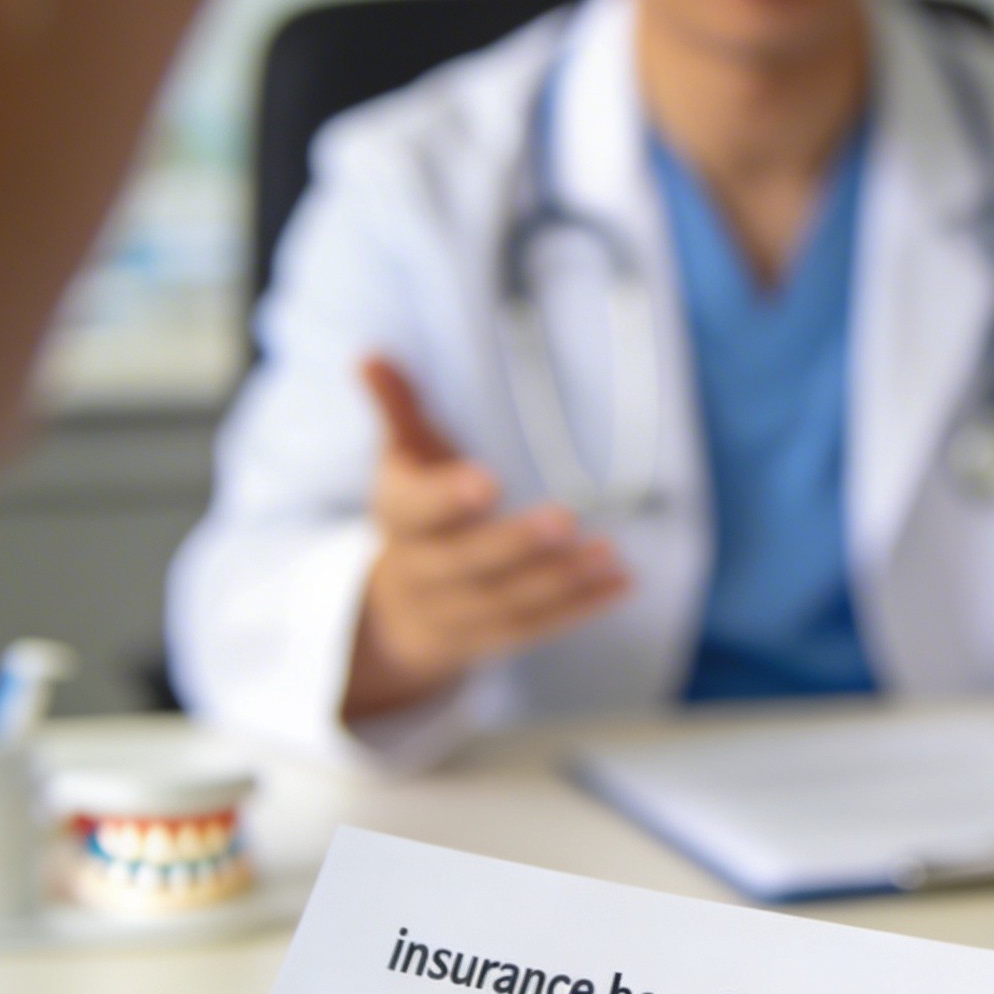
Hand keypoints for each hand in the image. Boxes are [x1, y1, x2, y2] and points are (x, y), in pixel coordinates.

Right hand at [342, 356, 626, 721]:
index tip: (488, 481)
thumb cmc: (414, 507)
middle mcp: (421, 572)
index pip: (414, 513)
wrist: (395, 607)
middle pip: (463, 566)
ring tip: (608, 552)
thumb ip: (396, 406)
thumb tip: (370, 356)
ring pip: (504, 604)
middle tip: (565, 518)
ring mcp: (455, 613)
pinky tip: (623, 581)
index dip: (447, 499)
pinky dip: (581, 607)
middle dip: (513, 546)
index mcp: (399, 518)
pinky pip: (537, 628)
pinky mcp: (493, 637)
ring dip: (558, 580)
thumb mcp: (402, 455)